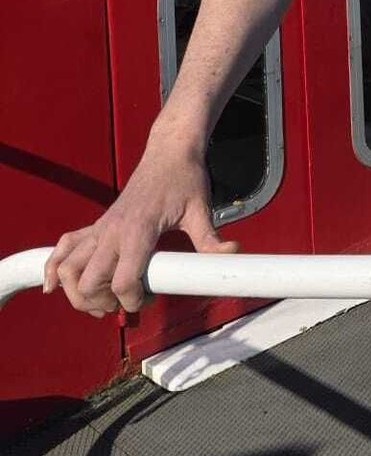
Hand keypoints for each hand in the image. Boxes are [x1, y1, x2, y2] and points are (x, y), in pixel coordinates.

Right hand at [43, 140, 238, 317]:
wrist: (169, 151)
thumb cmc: (185, 178)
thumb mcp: (202, 210)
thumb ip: (212, 239)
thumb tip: (232, 255)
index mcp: (139, 229)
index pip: (122, 280)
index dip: (132, 302)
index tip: (147, 302)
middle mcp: (113, 230)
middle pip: (89, 282)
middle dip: (102, 303)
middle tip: (126, 305)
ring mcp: (101, 228)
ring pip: (70, 268)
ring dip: (77, 293)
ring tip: (99, 303)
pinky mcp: (97, 225)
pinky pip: (65, 246)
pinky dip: (54, 267)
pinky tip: (53, 285)